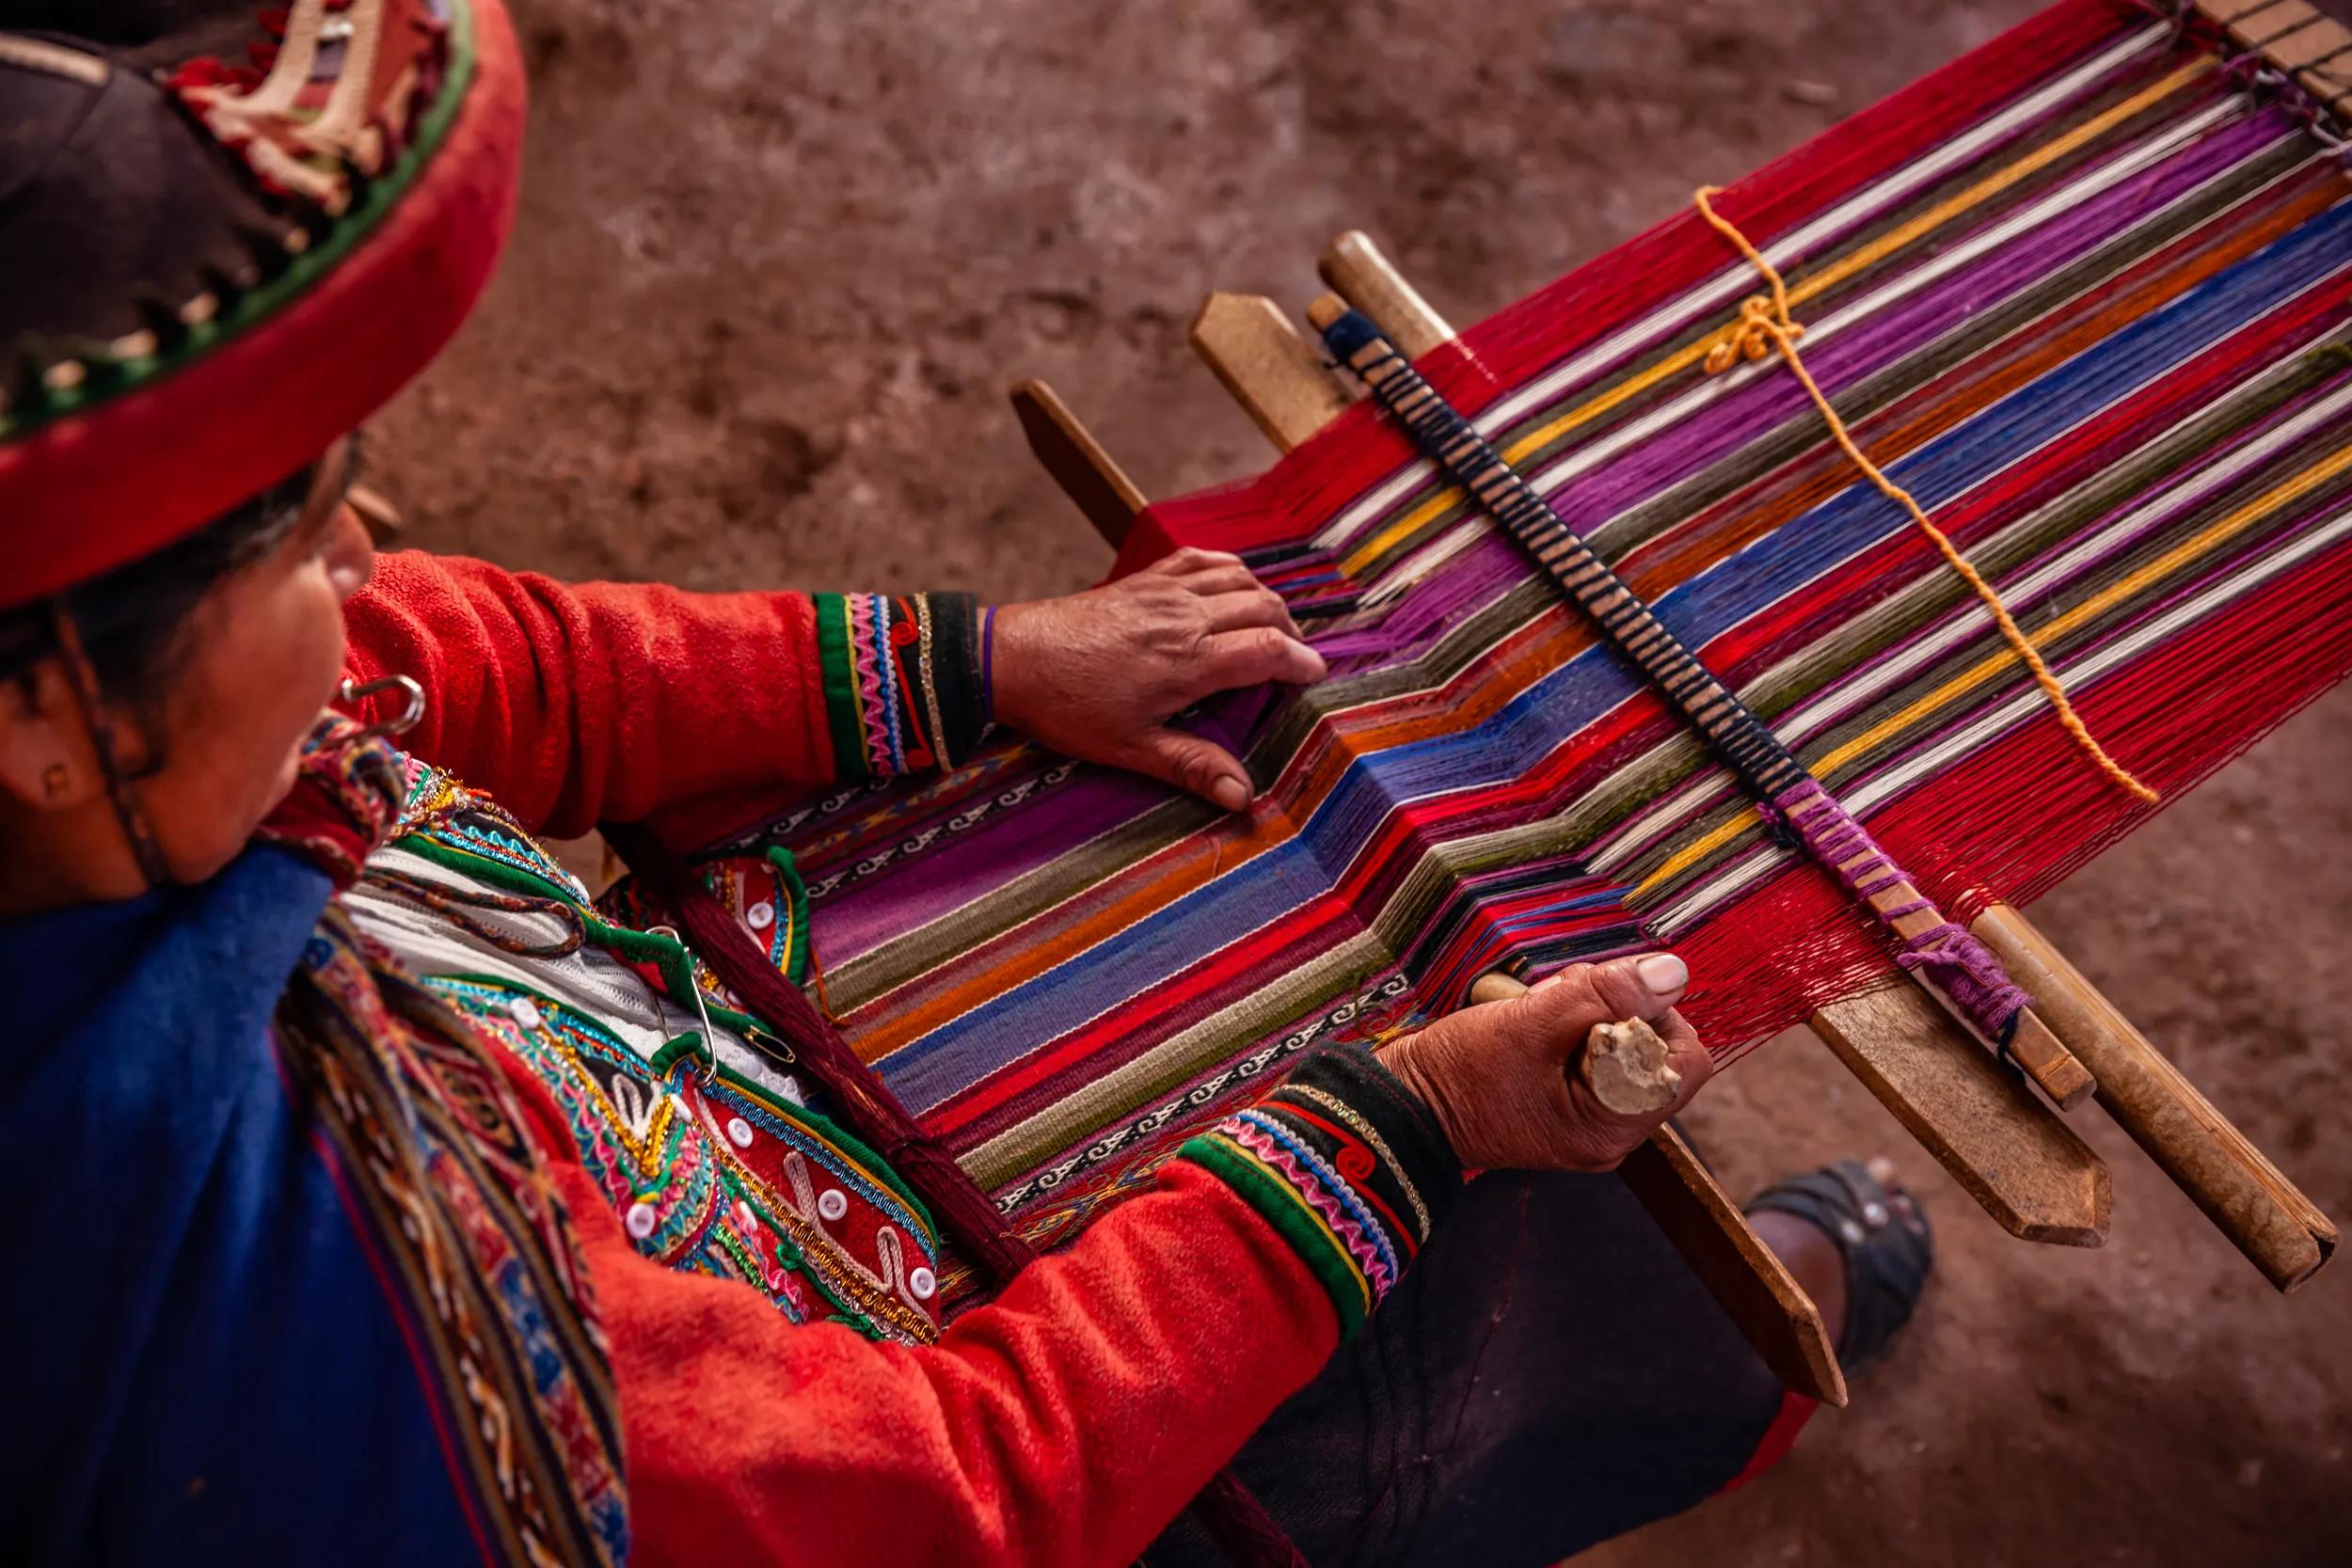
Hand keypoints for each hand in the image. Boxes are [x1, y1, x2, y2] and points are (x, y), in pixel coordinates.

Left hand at [989, 548, 1326, 808]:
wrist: (1012, 658)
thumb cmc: (1069, 706)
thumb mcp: (1131, 747)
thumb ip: (1192, 766)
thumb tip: (1243, 797)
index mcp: (1189, 659)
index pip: (1269, 648)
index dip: (1302, 662)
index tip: (1314, 679)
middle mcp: (1186, 616)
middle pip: (1265, 606)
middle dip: (1291, 632)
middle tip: (1294, 662)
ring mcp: (1165, 590)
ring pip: (1239, 578)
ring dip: (1265, 600)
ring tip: (1270, 630)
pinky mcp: (1144, 579)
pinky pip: (1202, 560)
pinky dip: (1230, 569)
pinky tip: (1232, 585)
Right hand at [1374, 954, 1712, 1171]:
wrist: (1402, 1105)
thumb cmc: (1457, 1072)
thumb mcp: (1532, 1021)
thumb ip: (1606, 994)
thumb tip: (1672, 973)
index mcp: (1610, 1128)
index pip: (1684, 1061)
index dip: (1656, 1015)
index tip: (1603, 996)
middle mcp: (1609, 1135)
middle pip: (1656, 1053)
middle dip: (1616, 1011)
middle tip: (1560, 1000)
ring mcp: (1588, 1124)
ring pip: (1625, 1050)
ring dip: (1590, 1015)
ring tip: (1539, 1010)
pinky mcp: (1567, 1109)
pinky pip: (1595, 1059)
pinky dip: (1572, 1030)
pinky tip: (1535, 1024)